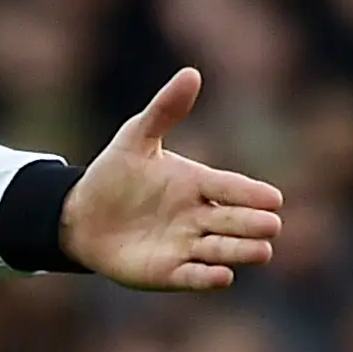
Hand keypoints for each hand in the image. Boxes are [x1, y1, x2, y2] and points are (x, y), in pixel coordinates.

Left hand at [60, 68, 283, 289]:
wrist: (80, 215)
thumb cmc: (114, 175)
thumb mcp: (136, 138)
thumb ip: (164, 110)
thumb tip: (191, 73)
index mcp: (199, 183)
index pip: (232, 187)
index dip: (251, 193)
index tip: (273, 198)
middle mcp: (200, 216)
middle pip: (235, 221)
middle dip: (253, 224)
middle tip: (270, 225)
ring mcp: (186, 245)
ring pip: (222, 249)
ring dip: (240, 251)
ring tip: (262, 251)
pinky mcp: (168, 271)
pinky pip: (193, 276)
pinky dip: (208, 278)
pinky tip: (222, 277)